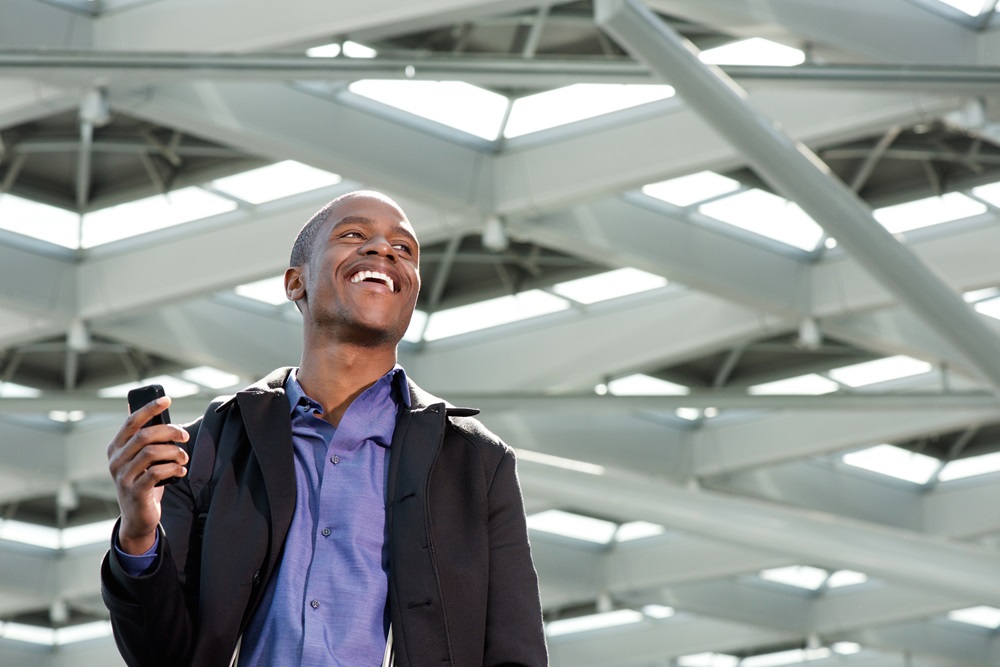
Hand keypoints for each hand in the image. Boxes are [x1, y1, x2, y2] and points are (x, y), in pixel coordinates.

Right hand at [107, 396, 189, 554]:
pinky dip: (173, 469)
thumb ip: (140, 436)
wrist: (137, 518)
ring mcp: (123, 477)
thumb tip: (139, 405)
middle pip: (145, 435)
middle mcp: (116, 460)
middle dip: (170, 431)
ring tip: (184, 458)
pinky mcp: (135, 491)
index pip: (132, 422)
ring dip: (174, 452)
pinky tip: (181, 471)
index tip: (167, 399)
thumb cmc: (142, 481)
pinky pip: (156, 473)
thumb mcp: (138, 458)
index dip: (150, 408)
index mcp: (116, 448)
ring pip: (152, 452)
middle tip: (185, 437)